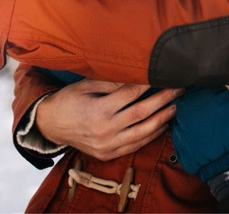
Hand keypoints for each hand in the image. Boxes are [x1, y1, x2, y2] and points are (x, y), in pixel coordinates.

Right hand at [35, 79, 182, 160]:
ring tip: (175, 107)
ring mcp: (107, 145)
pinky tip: (161, 125)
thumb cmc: (69, 100)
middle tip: (178, 88)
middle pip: (142, 113)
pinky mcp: (107, 154)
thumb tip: (136, 74)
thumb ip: (111, 81)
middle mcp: (104, 130)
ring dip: (162, 119)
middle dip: (163, 99)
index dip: (150, 83)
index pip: (131, 94)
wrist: (50, 125)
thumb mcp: (85, 85)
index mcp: (98, 109)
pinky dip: (150, 136)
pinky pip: (134, 145)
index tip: (164, 74)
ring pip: (142, 133)